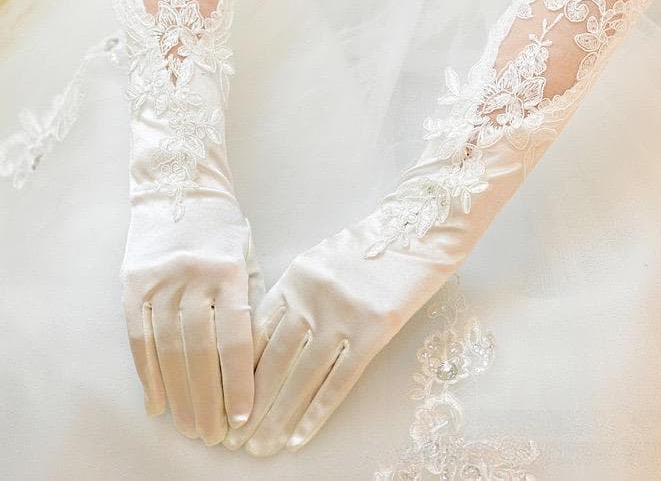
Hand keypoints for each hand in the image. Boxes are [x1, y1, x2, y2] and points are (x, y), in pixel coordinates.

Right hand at [122, 197, 262, 445]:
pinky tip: (158, 402)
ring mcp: (160, 280)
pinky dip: (148, 374)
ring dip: (179, 394)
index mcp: (229, 271)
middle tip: (213, 436)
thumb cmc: (221, 228)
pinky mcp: (133, 284)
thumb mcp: (246, 258)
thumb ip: (248, 304)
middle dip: (208, 399)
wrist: (179, 188)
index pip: (235, 337)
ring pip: (168, 350)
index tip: (242, 415)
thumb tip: (249, 361)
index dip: (238, 380)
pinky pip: (139, 337)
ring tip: (189, 427)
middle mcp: (193, 277)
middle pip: (200, 351)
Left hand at [224, 213, 453, 454]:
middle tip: (232, 438)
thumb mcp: (321, 260)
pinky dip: (316, 413)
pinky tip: (298, 437)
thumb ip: (295, 295)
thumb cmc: (369, 246)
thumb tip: (269, 339)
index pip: (255, 332)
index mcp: (295, 277)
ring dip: (277, 417)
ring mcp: (343, 314)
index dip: (237, 371)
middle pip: (273, 360)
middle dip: (250, 404)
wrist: (418, 229)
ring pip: (301, 376)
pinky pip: (340, 380)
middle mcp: (312, 297)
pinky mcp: (375, 330)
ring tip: (259, 447)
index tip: (224, 400)